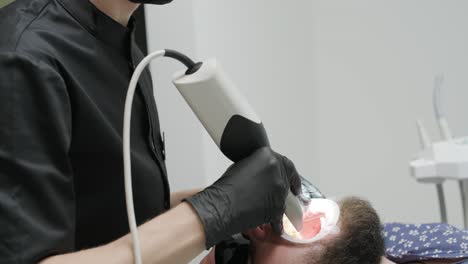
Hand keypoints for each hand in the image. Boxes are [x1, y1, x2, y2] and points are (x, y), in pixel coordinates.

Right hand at [184, 147, 301, 247]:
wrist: (222, 205)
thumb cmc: (226, 187)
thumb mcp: (243, 166)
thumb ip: (260, 167)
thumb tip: (264, 174)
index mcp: (268, 157)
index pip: (287, 164)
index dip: (292, 174)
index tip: (295, 181)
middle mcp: (276, 171)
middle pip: (287, 181)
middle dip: (285, 189)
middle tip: (281, 195)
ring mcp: (279, 189)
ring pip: (285, 198)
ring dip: (279, 204)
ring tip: (268, 208)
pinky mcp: (278, 207)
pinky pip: (281, 216)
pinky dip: (277, 222)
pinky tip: (274, 225)